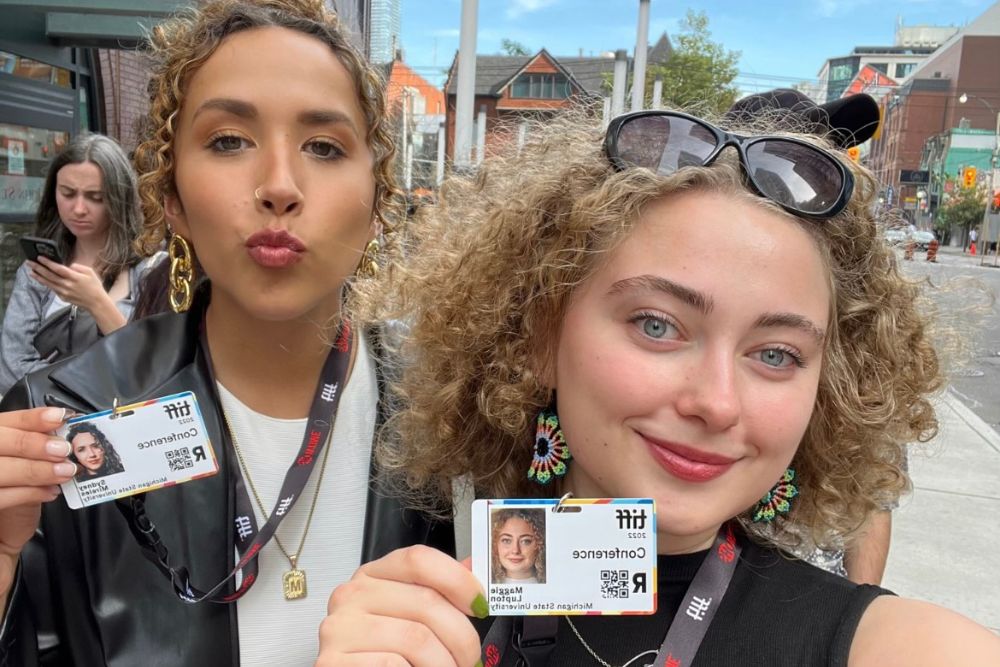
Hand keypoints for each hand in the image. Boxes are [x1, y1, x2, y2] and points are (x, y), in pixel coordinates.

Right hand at [0, 407, 74, 600]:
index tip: (59, 417)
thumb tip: (65, 433)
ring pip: (0, 470)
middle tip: (63, 450)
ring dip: (36, 470)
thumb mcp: (24, 463)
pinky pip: (2, 496)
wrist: (0, 532)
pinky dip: (30, 493)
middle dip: (33, 444)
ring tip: (64, 472)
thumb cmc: (12, 489)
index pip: (3, 422)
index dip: (31, 418)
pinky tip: (50, 492)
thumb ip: (36, 447)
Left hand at [28, 257, 106, 310]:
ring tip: (31, 271)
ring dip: (39, 277)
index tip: (40, 258)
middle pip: (49, 275)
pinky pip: (53, 289)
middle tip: (30, 263)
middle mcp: (67, 285)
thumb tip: (68, 266)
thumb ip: (78, 267)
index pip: (58, 268)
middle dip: (38, 268)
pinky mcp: (63, 297)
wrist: (97, 303)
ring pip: (48, 283)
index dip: (48, 263)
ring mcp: (64, 292)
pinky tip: (42, 279)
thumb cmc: (95, 287)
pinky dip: (46, 283)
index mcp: (74, 277)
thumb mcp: (90, 272)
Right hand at [316, 545, 485, 666]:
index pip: (418, 559)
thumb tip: (475, 569)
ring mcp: (340, 628)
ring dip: (444, 664)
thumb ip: (438, 592)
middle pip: (426, 602)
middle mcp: (352, 596)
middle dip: (462, 637)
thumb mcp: (409, 616)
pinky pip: (393, 664)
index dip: (458, 579)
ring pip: (416, 638)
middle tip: (471, 658)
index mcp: (373, 577)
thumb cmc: (383, 654)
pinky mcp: (333, 661)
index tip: (481, 604)